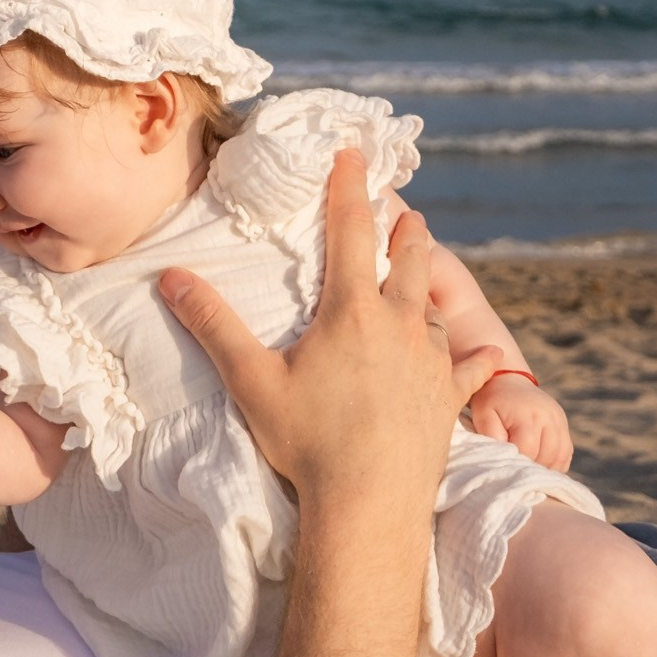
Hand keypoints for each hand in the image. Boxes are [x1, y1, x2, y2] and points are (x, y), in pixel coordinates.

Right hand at [156, 150, 501, 512]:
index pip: (350, 233)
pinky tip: (483, 353)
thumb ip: (213, 325)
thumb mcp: (251, 381)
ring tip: (426, 273)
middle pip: (409, 261)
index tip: (351, 154)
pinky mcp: (448, 400)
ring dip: (431, 285)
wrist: (369, 503)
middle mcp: (400, 325)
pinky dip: (474, 356)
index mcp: (352, 312)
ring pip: (438, 308)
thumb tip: (172, 278)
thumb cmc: (307, 440)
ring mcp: (431, 362)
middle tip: (405, 213)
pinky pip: (470, 368)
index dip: (348, 189)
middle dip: (405, 231)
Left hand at [469, 374, 572, 470]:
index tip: (503, 469)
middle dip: (530, 469)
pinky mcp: (564, 424)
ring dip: (545, 469)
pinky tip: (539, 466)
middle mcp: (550, 418)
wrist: (507, 379)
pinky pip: (566, 453)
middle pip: (547, 458)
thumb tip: (504, 457)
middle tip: (513, 474)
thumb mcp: (483, 415)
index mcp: (529, 416)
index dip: (516, 465)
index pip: (528, 452)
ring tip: (526, 472)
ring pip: (560, 458)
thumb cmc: (491, 400)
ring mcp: (560, 421)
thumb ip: (491, 435)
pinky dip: (555, 464)